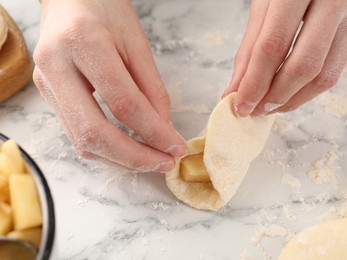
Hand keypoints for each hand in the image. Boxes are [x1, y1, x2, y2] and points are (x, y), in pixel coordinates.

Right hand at [33, 0, 185, 171]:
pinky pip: (77, 135)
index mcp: (82, 43)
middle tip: (164, 163)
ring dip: (120, 159)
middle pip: (94, 132)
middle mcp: (55, 68)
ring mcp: (46, 85)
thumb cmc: (105, 11)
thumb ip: (152, 88)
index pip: (123, 103)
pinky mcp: (48, 97)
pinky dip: (107, 150)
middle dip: (134, 157)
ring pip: (82, 141)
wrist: (69, 0)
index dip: (153, 132)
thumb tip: (164, 130)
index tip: (176, 147)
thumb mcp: (137, 43)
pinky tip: (129, 151)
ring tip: (151, 160)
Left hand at [224, 0, 346, 115]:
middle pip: (304, 66)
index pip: (273, 46)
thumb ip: (250, 47)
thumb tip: (238, 89)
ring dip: (294, 99)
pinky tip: (294, 86)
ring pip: (326, 76)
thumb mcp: (265, 5)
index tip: (241, 104)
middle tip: (257, 110)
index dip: (255, 82)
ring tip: (272, 105)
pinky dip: (311, 85)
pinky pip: (338, 68)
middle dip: (276, 97)